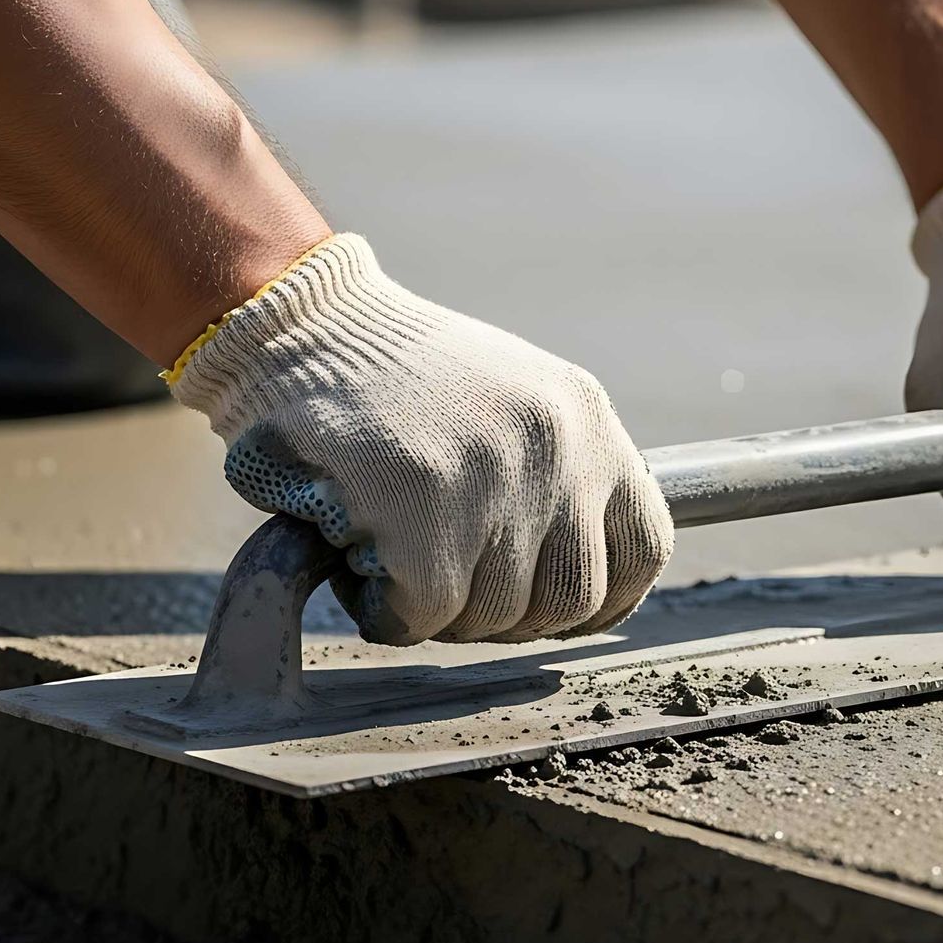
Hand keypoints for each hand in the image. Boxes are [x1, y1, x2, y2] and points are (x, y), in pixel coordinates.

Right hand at [171, 234, 673, 644]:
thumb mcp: (512, 404)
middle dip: (508, 616)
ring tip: (395, 548)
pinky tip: (360, 560)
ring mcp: (493, 480)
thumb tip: (589, 578)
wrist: (297, 325)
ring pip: (495, 616)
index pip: (645, 549)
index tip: (551, 611)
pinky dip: (385, 610)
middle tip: (448, 586)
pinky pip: (424, 617)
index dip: (603, 599)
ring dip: (439, 611)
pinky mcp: (422, 514)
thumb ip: (559, 476)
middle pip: (571, 601)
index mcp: (587, 421)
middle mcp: (557, 448)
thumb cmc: (394, 378)